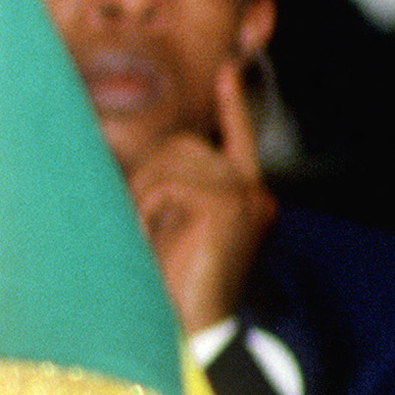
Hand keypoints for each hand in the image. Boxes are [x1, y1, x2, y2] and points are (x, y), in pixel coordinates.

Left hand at [127, 64, 274, 333]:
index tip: (229, 70)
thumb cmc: (174, 278)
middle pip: (183, 146)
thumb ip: (176, 188)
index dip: (231, 104)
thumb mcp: (176, 224)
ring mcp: (244, 195)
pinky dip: (149, 207)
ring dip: (144, 195)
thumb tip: (156, 155)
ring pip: (172, 161)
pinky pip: (169, 185)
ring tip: (146, 232)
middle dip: (148, 176)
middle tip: (141, 220)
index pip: (237, 137)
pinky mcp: (229, 204)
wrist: (193, 324)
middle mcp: (252, 191)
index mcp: (245, 195)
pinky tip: (154, 236)